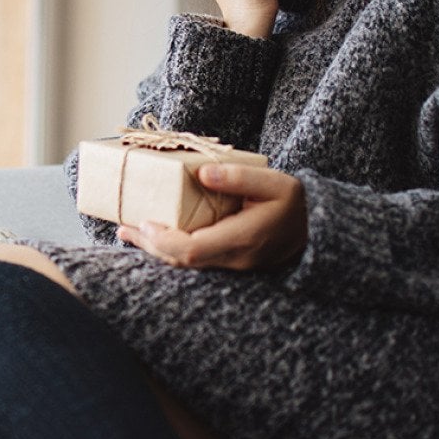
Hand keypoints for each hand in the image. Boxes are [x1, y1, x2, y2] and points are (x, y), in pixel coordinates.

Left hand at [117, 163, 306, 270]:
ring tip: (129, 232)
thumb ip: (241, 178)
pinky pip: (194, 262)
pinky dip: (170, 250)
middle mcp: (234, 259)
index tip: (144, 222)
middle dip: (150, 245)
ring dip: (155, 249)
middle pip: (181, 261)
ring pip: (185, 265)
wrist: (315, 230)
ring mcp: (232, 267)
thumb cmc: (296, 203)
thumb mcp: (276, 183)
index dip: (164, 240)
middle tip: (123, 228)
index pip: (192, 250)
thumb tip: (204, 172)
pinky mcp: (229, 265)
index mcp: (242, 240)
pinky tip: (154, 238)